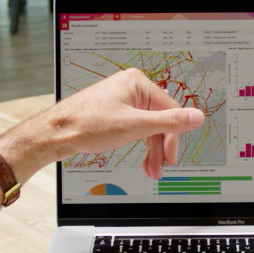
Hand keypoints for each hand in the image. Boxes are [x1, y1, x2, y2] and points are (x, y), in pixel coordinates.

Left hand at [0, 68, 202, 179]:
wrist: (56, 133)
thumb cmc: (87, 125)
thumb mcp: (134, 126)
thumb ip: (168, 122)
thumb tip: (196, 116)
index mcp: (137, 82)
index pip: (169, 110)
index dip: (172, 136)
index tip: (170, 157)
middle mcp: (131, 88)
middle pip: (159, 119)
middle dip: (160, 146)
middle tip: (160, 167)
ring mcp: (122, 100)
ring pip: (147, 126)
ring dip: (151, 150)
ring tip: (150, 170)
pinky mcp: (114, 112)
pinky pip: (136, 127)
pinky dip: (140, 145)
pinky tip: (142, 160)